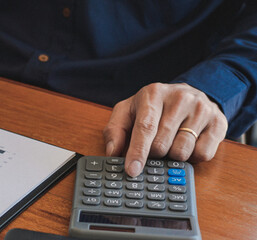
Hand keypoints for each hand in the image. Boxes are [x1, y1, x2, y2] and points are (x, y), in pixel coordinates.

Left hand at [103, 83, 227, 176]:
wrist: (190, 94)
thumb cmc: (154, 107)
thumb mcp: (128, 111)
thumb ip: (115, 130)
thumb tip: (113, 152)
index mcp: (153, 93)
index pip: (145, 127)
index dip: (137, 152)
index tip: (132, 170)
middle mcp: (180, 98)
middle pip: (162, 144)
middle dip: (154, 154)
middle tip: (154, 147)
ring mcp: (202, 109)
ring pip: (182, 151)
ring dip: (173, 156)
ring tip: (171, 142)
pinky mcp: (219, 122)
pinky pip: (203, 154)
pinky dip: (192, 157)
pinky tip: (188, 144)